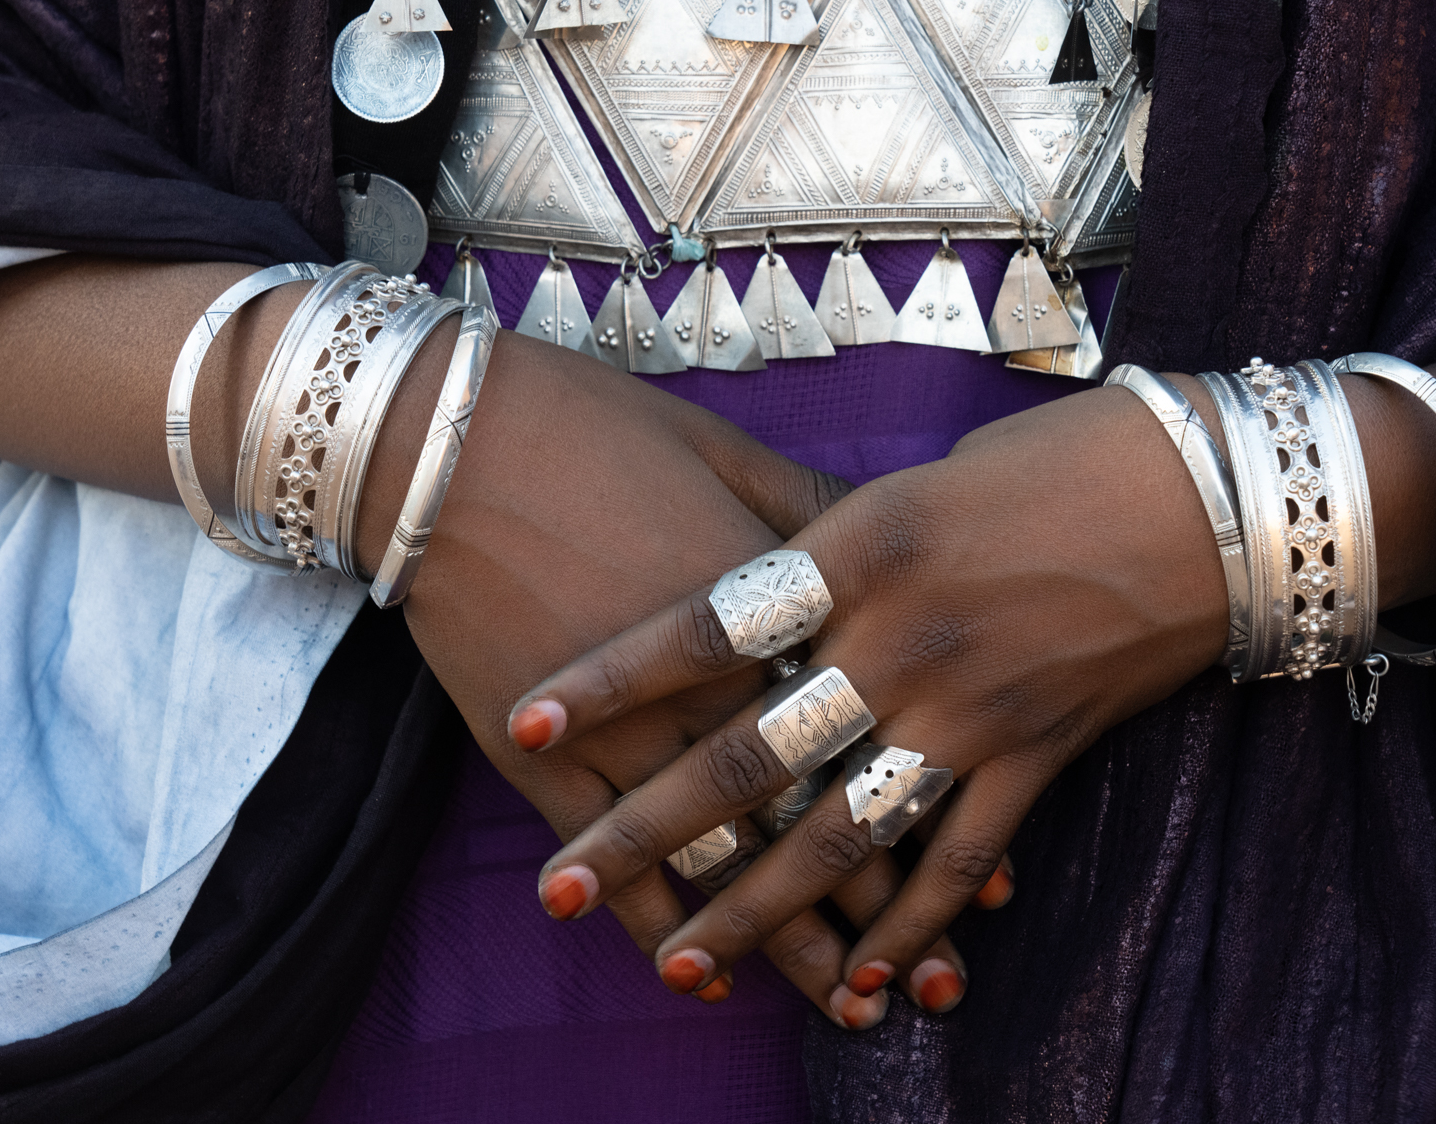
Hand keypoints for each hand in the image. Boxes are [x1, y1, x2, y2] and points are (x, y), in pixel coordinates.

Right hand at [360, 328, 970, 1025]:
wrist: (449, 438)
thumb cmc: (598, 428)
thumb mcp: (733, 455)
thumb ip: (819, 515)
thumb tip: (894, 552)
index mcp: (778, 613)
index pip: (872, 735)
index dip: (931, 817)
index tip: (985, 889)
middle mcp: (716, 688)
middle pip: (812, 815)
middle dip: (878, 907)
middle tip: (931, 985)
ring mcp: (627, 732)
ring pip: (723, 857)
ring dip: (783, 939)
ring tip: (840, 1006)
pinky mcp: (543, 757)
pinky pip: (609, 855)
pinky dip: (652, 918)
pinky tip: (696, 971)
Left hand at [510, 386, 1233, 1008]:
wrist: (1214, 494)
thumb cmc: (1061, 457)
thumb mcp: (922, 477)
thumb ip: (835, 542)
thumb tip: (764, 591)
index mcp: (861, 544)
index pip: (707, 625)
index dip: (611, 680)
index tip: (524, 725)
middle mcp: (902, 636)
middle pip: (750, 750)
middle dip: (645, 828)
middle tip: (553, 887)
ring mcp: (971, 706)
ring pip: (840, 829)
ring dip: (758, 906)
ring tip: (681, 961)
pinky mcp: (1037, 754)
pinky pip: (957, 857)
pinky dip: (913, 923)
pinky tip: (868, 979)